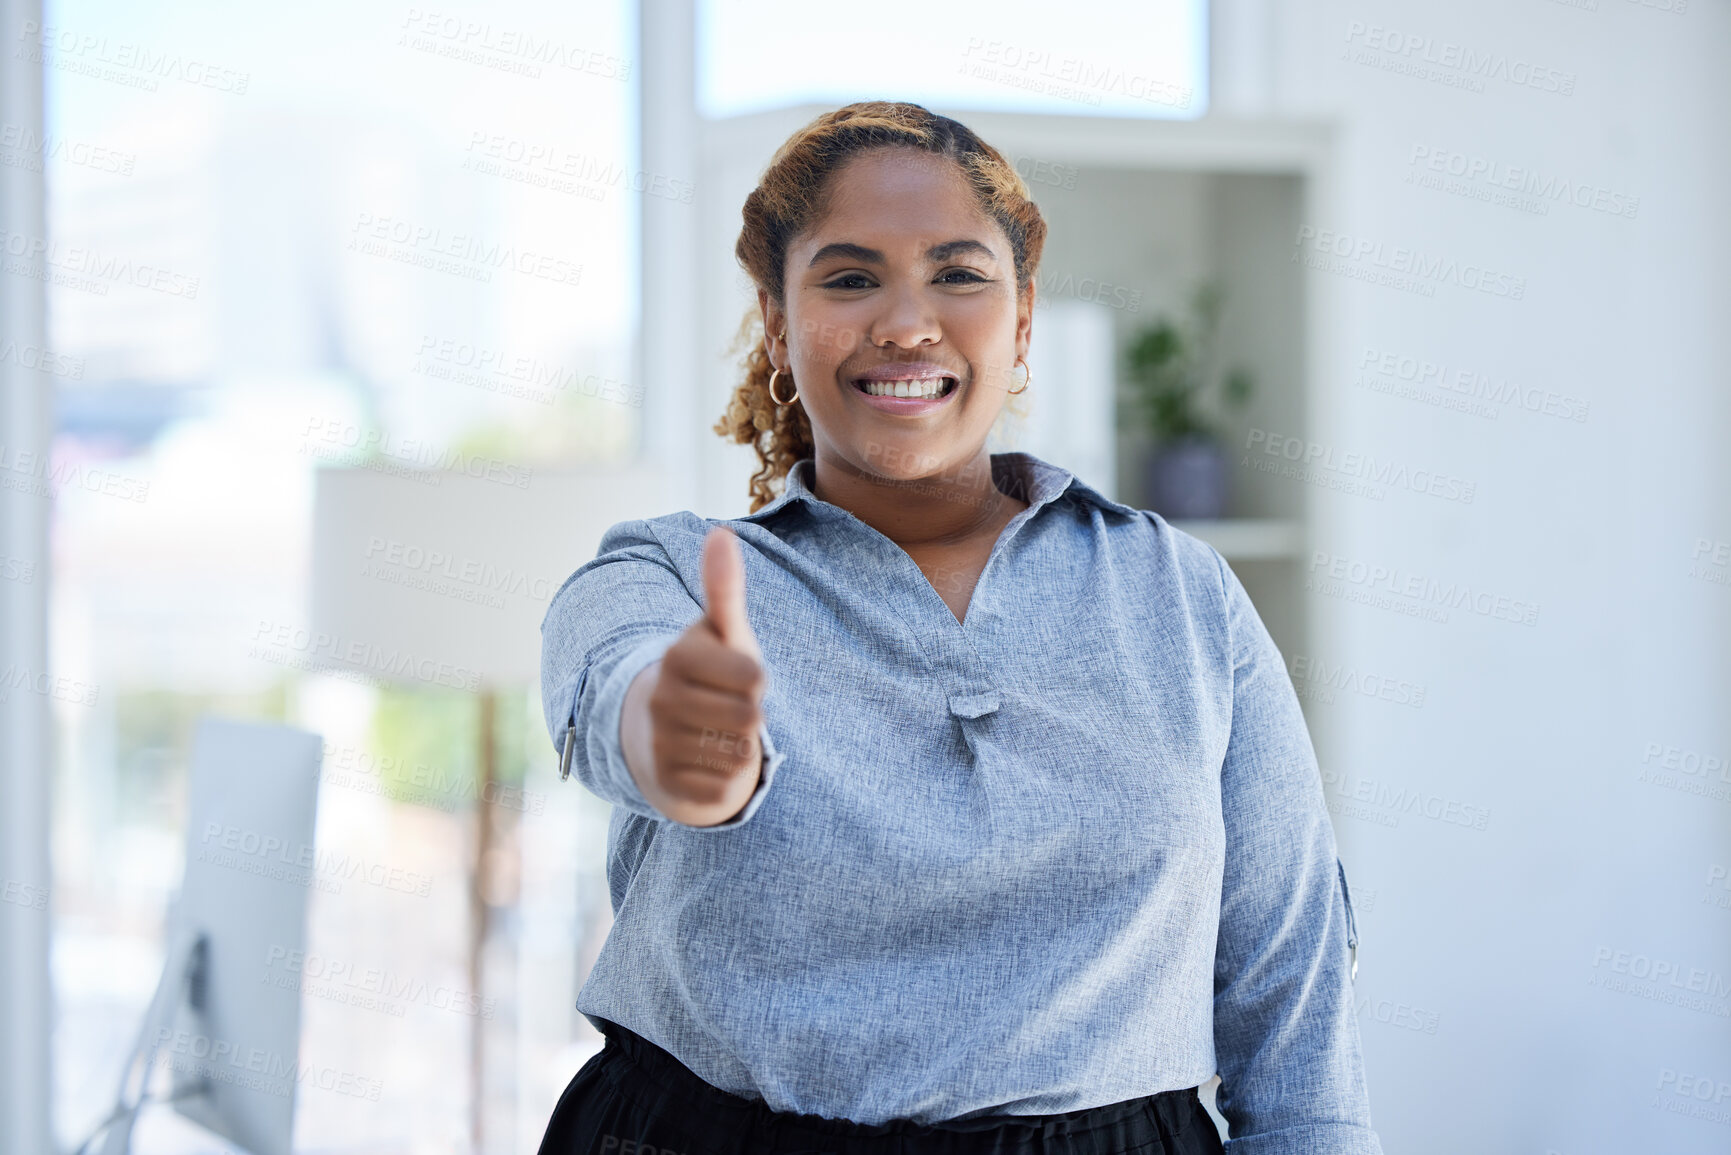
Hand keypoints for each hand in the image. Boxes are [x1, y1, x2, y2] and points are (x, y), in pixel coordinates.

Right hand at [622, 526, 767, 824]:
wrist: (661, 733)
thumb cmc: (708, 674)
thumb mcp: (720, 632)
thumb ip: (724, 588)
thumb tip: (720, 533)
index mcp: (677, 656)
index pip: (755, 678)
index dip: (757, 680)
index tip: (734, 677)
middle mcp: (660, 698)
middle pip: (751, 718)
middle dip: (751, 715)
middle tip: (727, 708)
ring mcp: (659, 743)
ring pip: (739, 755)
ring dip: (740, 748)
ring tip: (717, 734)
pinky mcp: (666, 784)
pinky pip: (724, 788)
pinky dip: (726, 780)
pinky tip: (706, 762)